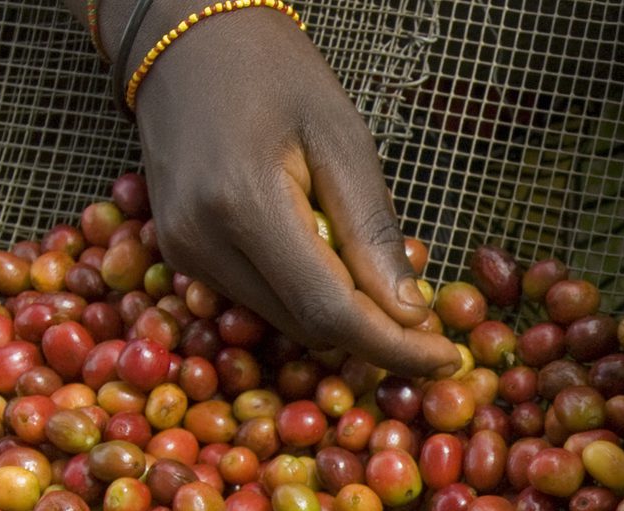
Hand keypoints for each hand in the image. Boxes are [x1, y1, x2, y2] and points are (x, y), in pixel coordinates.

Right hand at [122, 0, 460, 373]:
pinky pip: (259, 300)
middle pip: (308, 326)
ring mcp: (183, 253)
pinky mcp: (179, 255)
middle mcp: (203, 241)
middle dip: (373, 332)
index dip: (393, 347)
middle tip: (425, 318)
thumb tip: (410, 315)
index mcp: (244, 206)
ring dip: (338, 312)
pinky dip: (303, 293)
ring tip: (367, 262)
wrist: (185, 38)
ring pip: (285, 321)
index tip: (444, 359)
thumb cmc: (273, 73)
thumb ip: (373, 232)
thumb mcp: (342, 140)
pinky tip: (325, 253)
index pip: (330, 312)